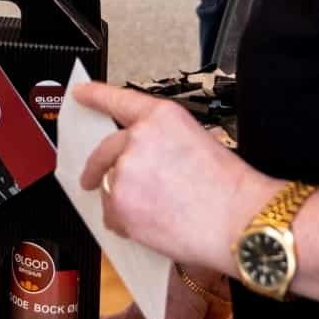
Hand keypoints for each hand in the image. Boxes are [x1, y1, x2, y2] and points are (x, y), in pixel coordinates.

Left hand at [73, 81, 275, 274]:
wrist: (238, 220)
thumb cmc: (229, 187)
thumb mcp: (199, 140)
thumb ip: (163, 142)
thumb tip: (145, 157)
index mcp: (161, 117)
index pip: (118, 100)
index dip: (95, 95)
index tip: (80, 93)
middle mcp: (138, 139)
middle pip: (104, 151)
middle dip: (96, 167)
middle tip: (91, 178)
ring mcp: (125, 172)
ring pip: (109, 186)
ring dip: (122, 199)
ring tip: (156, 212)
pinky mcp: (120, 205)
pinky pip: (112, 215)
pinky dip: (124, 222)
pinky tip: (153, 225)